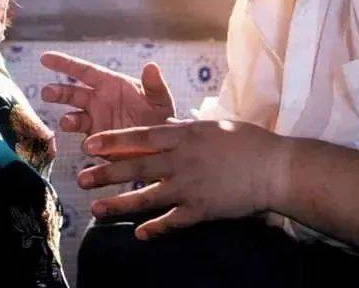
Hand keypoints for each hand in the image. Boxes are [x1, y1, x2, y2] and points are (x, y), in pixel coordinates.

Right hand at [40, 51, 174, 136]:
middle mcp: (99, 101)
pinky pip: (85, 141)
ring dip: (68, 119)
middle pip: (72, 93)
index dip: (64, 64)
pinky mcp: (98, 143)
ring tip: (67, 122)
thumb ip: (154, 85)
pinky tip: (87, 145)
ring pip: (74, 118)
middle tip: (47, 93)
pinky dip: (83, 143)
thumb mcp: (160, 100)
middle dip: (58, 92)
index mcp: (111, 84)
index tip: (44, 58)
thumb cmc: (161, 116)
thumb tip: (151, 65)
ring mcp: (96, 122)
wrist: (164, 147)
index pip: (84, 71)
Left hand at [77, 120, 289, 239]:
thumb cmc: (248, 141)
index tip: (89, 144)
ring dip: (119, 204)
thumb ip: (185, 129)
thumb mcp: (212, 125)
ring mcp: (191, 186)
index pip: (140, 137)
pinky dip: (155, 229)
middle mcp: (182, 160)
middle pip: (136, 167)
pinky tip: (140, 235)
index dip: (112, 141)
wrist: (277, 167)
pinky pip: (173, 221)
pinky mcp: (202, 209)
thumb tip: (165, 123)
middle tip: (81, 178)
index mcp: (184, 135)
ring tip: (96, 208)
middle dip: (105, 173)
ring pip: (147, 197)